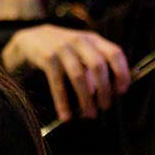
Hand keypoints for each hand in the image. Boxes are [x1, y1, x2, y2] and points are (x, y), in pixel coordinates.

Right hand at [0, 24, 128, 120]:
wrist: (32, 38)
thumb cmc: (64, 50)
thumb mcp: (82, 51)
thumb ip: (95, 67)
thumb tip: (109, 93)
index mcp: (93, 39)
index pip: (114, 53)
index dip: (121, 73)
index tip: (122, 91)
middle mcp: (80, 41)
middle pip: (98, 66)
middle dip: (104, 90)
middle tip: (105, 107)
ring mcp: (63, 48)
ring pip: (79, 76)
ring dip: (86, 99)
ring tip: (90, 114)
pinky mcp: (48, 57)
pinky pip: (58, 83)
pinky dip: (62, 102)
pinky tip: (66, 116)